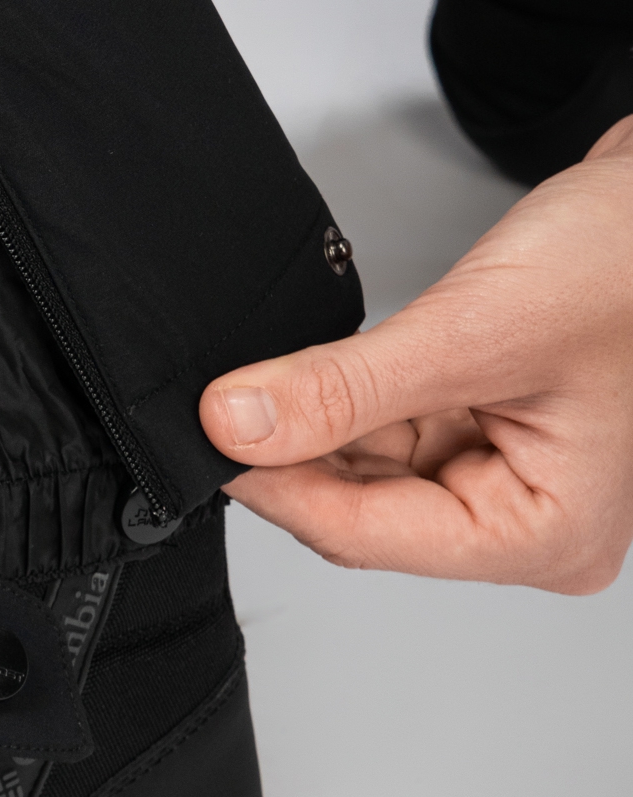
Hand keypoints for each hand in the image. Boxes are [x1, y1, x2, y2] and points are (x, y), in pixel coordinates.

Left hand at [200, 116, 632, 593]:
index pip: (368, 535)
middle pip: (365, 511)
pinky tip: (316, 374)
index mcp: (547, 534)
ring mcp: (510, 478)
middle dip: (294, 455)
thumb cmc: (627, 262)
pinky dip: (348, 405)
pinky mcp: (487, 433)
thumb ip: (342, 388)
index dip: (275, 487)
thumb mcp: (471, 330)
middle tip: (220, 403)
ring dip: (318, 427)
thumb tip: (236, 423)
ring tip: (267, 377)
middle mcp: (532, 522)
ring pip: (370, 473)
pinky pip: (393, 435)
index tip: (205, 444)